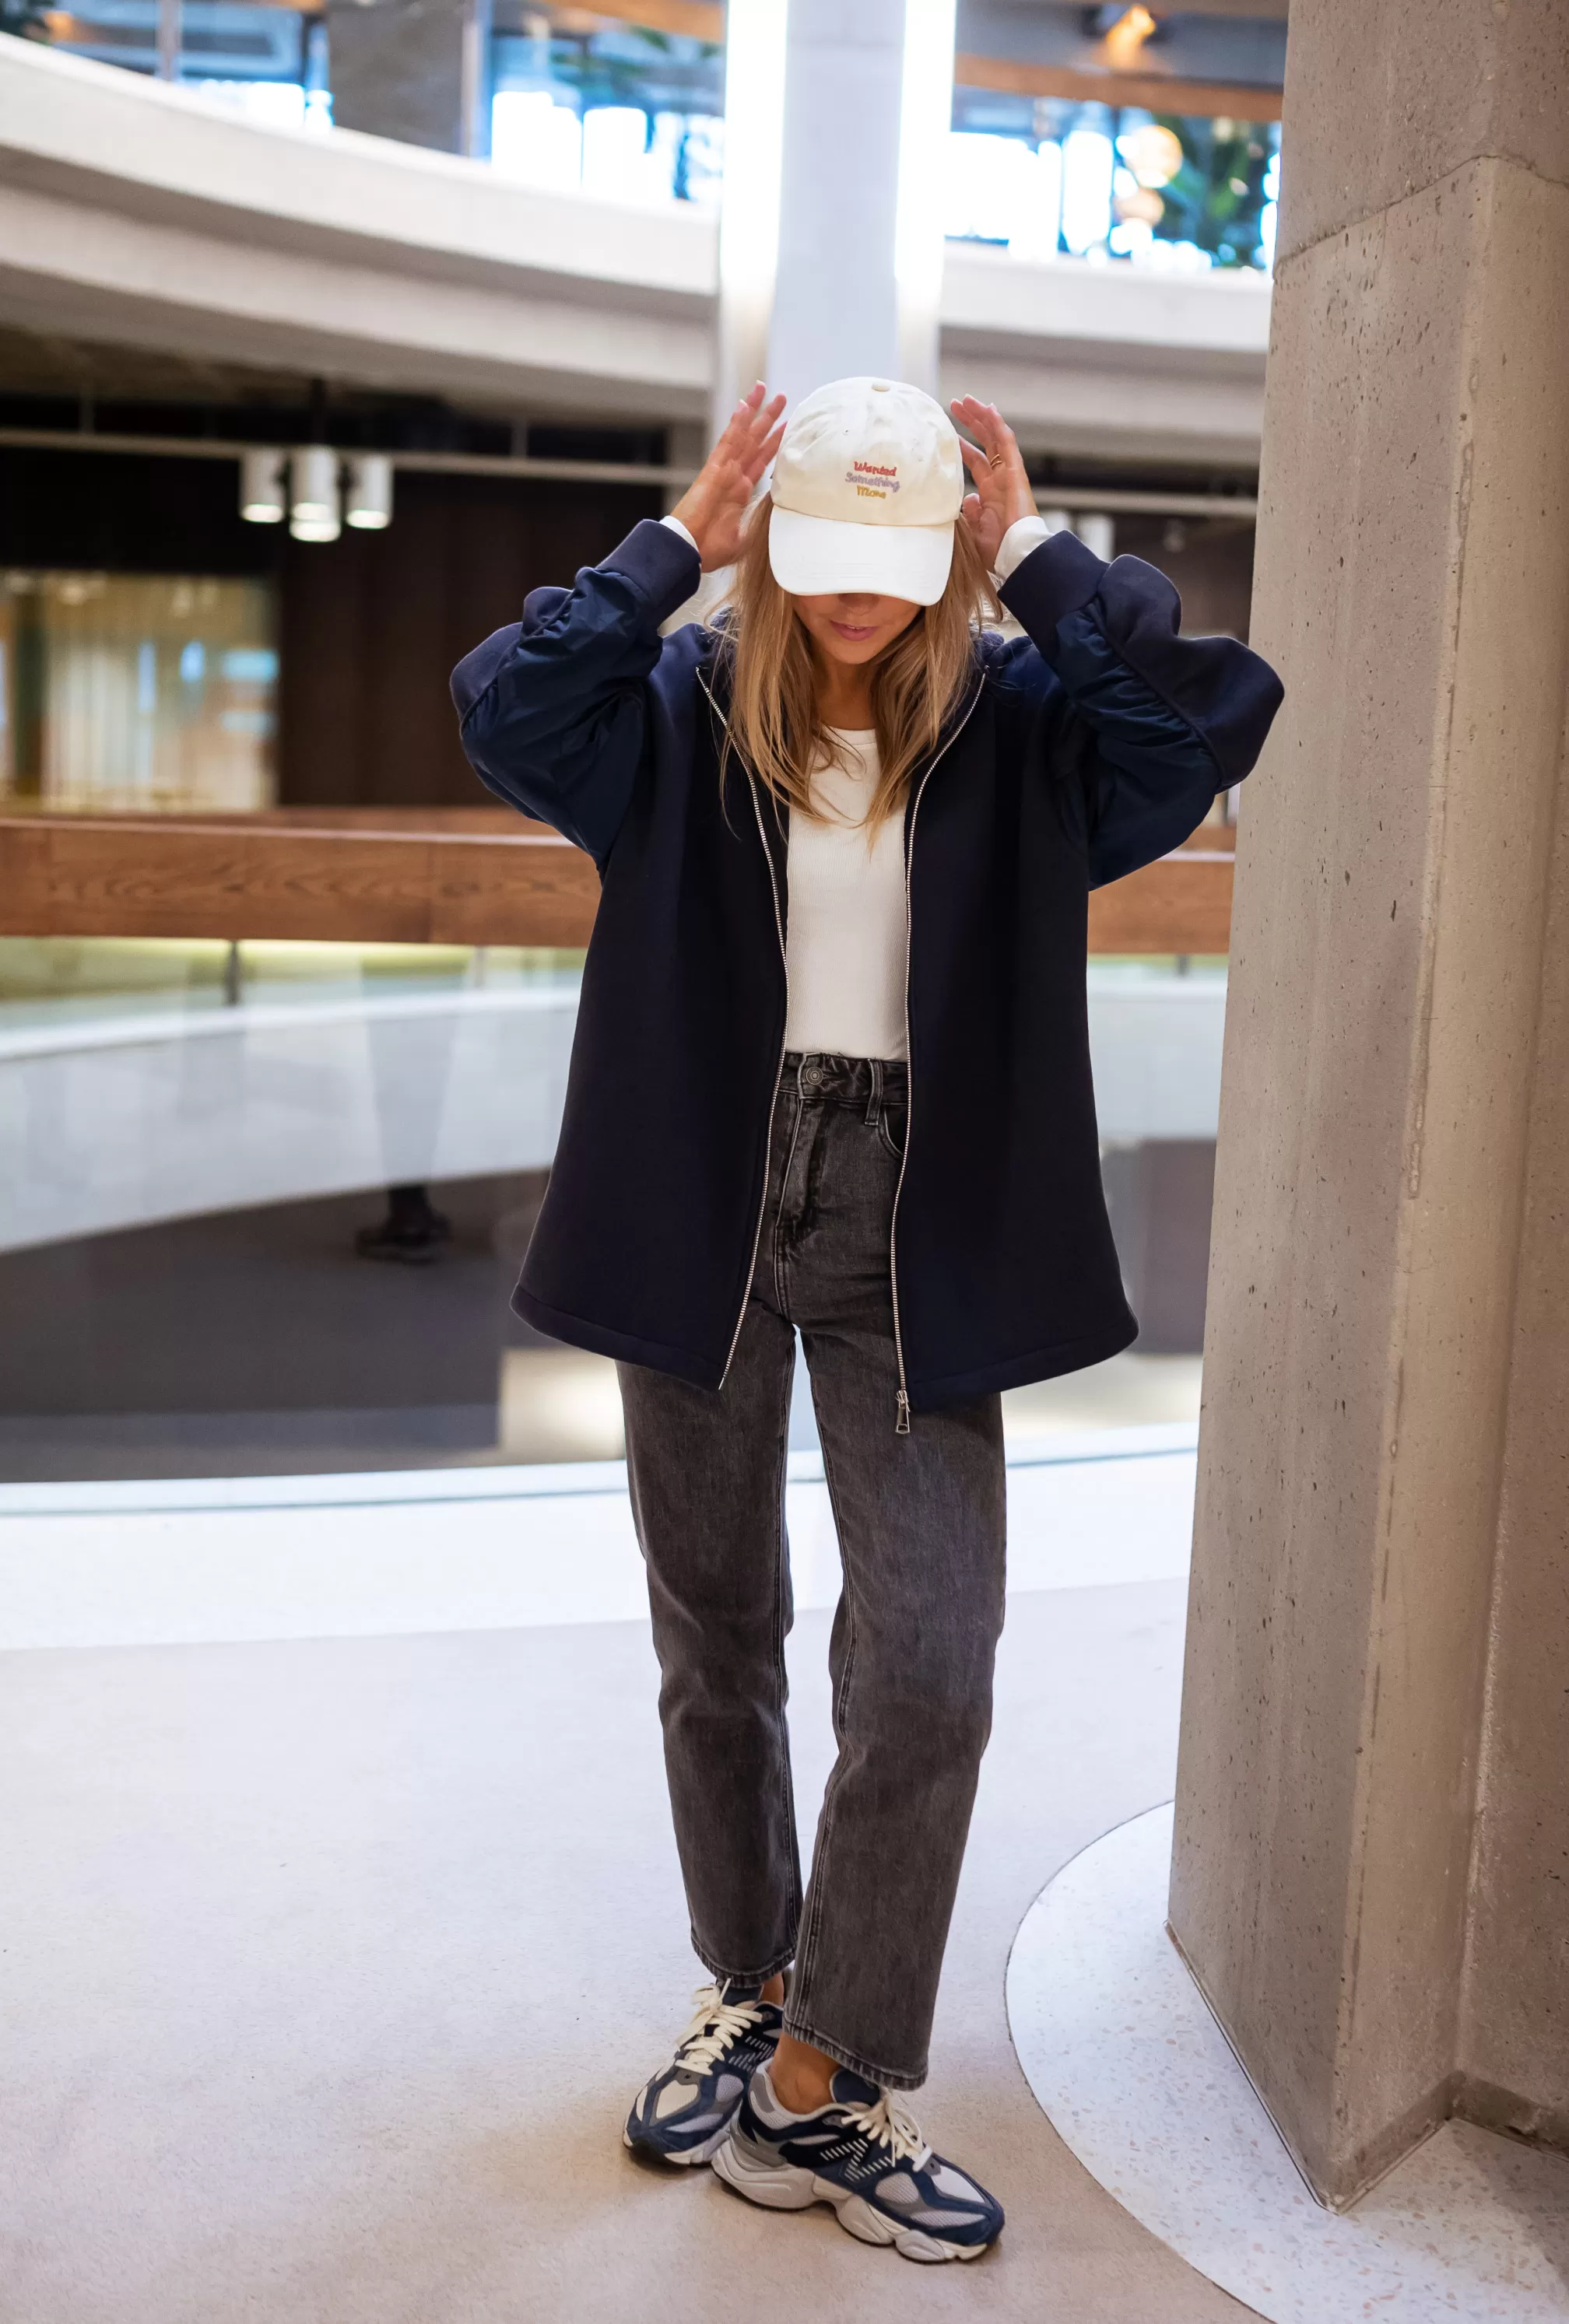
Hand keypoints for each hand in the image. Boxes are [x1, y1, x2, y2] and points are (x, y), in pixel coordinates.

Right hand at [669, 383, 786, 570]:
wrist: (690, 552)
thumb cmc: (709, 550)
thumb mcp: (744, 540)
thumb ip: (758, 527)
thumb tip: (776, 526)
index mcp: (740, 492)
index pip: (761, 460)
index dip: (774, 443)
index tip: (787, 427)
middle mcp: (734, 476)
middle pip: (755, 441)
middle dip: (768, 419)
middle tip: (782, 398)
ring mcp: (724, 470)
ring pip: (744, 435)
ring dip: (755, 412)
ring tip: (764, 389)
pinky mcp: (714, 469)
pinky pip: (728, 441)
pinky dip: (737, 422)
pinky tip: (745, 405)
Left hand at [950, 397, 1036, 571]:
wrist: (1015, 555)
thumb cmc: (997, 549)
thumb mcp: (974, 529)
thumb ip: (969, 511)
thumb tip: (966, 498)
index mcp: (990, 491)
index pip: (975, 460)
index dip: (962, 443)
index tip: (948, 431)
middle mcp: (1000, 478)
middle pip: (985, 442)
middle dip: (970, 422)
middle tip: (955, 405)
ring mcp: (1009, 474)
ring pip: (995, 437)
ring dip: (981, 417)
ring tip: (966, 401)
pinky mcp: (1016, 473)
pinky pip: (1007, 443)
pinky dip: (998, 426)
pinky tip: (989, 410)